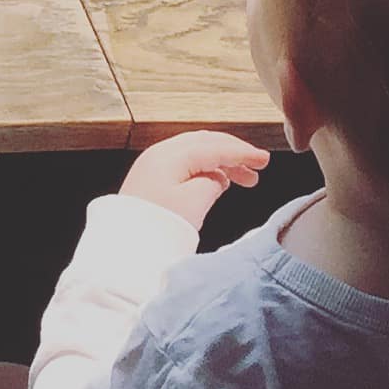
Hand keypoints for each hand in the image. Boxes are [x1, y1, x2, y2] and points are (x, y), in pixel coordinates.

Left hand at [120, 130, 270, 228]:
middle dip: (233, 154)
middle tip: (256, 168)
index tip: (263, 159)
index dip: (242, 152)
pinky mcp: (152, 179)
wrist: (124, 244)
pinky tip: (219, 182)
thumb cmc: (156, 225)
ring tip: (244, 179)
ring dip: (222, 163)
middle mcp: (161, 154)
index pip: (215, 147)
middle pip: (205, 144)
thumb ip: (212, 183)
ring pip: (196, 154)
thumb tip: (217, 177)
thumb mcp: (194, 203)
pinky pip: (186, 165)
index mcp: (171, 155)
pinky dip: (207, 170)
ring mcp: (155, 165)